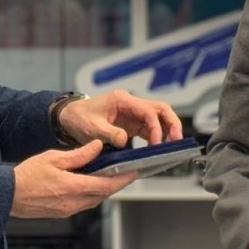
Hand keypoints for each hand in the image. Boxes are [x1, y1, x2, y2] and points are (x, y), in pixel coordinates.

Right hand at [10, 140, 136, 217]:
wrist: (6, 196)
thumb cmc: (25, 176)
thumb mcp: (53, 158)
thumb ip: (79, 155)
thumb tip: (97, 147)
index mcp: (73, 188)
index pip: (106, 185)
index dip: (123, 180)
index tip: (135, 172)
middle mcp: (74, 203)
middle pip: (104, 194)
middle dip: (117, 184)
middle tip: (128, 172)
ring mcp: (68, 210)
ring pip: (95, 200)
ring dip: (105, 189)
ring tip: (112, 176)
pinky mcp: (63, 212)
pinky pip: (84, 203)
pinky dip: (92, 193)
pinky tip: (92, 183)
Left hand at [57, 89, 182, 147]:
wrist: (70, 117)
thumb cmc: (79, 118)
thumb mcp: (91, 127)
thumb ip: (109, 133)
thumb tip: (125, 141)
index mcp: (123, 100)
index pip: (148, 111)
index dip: (156, 127)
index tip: (156, 144)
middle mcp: (131, 104)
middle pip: (161, 109)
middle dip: (172, 123)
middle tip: (177, 140)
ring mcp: (133, 113)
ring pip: (159, 117)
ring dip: (167, 130)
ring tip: (172, 146)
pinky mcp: (132, 123)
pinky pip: (150, 128)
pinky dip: (157, 137)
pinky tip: (159, 148)